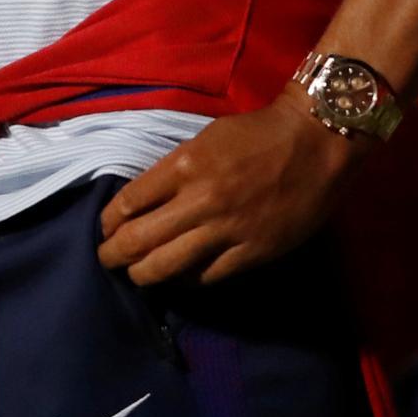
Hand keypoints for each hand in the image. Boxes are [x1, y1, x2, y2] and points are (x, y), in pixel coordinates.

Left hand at [95, 97, 365, 286]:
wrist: (313, 143)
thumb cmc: (254, 134)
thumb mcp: (200, 141)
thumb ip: (172, 172)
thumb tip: (144, 202)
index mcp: (182, 166)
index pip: (127, 202)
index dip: (108, 222)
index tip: (104, 230)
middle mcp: (199, 201)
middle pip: (139, 241)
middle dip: (114, 255)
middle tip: (106, 260)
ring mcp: (227, 230)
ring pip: (168, 267)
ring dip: (143, 275)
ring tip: (136, 276)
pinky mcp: (254, 252)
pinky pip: (208, 276)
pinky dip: (187, 281)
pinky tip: (179, 279)